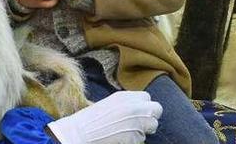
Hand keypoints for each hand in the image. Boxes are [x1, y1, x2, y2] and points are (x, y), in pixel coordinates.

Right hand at [47, 91, 161, 143]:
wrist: (78, 134)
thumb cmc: (89, 121)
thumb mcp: (109, 104)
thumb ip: (126, 104)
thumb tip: (141, 109)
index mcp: (125, 97)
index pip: (147, 98)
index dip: (144, 107)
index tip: (137, 114)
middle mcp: (134, 107)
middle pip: (157, 110)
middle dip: (151, 118)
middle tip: (140, 126)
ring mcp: (136, 122)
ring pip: (151, 127)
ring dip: (142, 132)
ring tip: (125, 134)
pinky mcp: (134, 137)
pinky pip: (142, 140)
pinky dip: (134, 142)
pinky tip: (121, 140)